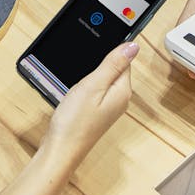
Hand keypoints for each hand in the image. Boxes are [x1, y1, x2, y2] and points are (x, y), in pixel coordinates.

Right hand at [42, 42, 138, 163]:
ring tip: (78, 88)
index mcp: (123, 91)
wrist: (61, 149)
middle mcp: (120, 99)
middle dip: (97, 66)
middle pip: (114, 69)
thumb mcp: (94, 85)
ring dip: (90, 78)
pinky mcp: (98, 112)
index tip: (93, 55)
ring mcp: (109, 107)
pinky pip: (96, 91)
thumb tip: (133, 46)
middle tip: (82, 78)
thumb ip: (113, 64)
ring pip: (103, 80)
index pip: (124, 60)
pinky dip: (85, 88)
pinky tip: (76, 95)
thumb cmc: (75, 121)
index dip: (108, 53)